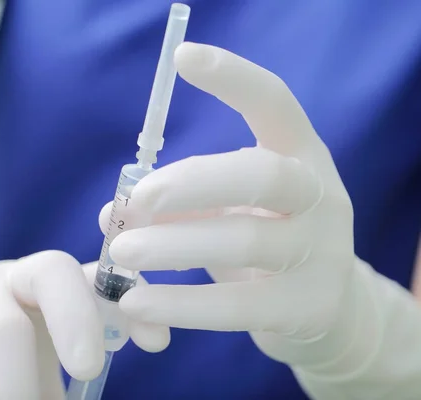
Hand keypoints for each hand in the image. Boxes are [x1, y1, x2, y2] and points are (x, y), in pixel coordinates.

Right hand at [0, 251, 168, 399]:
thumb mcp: (33, 361)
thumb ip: (62, 385)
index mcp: (55, 287)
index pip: (102, 278)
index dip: (133, 302)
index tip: (157, 343)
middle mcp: (18, 278)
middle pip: (54, 270)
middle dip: (79, 318)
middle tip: (89, 369)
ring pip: (5, 328)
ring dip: (18, 387)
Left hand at [105, 42, 358, 370]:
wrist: (325, 306)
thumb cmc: (263, 241)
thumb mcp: (227, 211)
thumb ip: (176, 205)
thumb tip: (110, 213)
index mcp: (300, 155)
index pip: (275, 104)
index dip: (234, 78)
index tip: (184, 57)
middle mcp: (320, 195)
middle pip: (261, 176)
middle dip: (192, 183)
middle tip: (138, 201)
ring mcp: (321, 253)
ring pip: (245, 242)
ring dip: (175, 246)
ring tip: (121, 253)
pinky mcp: (307, 306)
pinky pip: (237, 307)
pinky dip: (181, 305)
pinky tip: (136, 304)